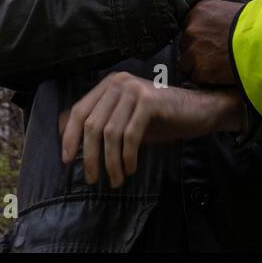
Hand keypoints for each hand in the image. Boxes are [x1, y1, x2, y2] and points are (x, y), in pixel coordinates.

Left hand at [58, 72, 243, 186]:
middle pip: (91, 123)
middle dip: (89, 156)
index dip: (70, 137)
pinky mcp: (150, 101)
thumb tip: (64, 133)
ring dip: (110, 162)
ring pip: (110, 133)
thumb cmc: (159, 119)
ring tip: (115, 180)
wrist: (198, 111)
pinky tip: (130, 169)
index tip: (67, 161)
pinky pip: (130, 135)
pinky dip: (127, 156)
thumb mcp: (124, 120)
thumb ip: (99, 122)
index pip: (78, 110)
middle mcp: (119, 82)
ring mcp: (135, 90)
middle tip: (93, 179)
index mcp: (108, 84)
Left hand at [179, 0, 241, 84]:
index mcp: (199, 10)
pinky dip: (206, 78)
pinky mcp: (199, 69)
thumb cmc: (253, 25)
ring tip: (216, 68)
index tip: (208, 42)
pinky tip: (219, 75)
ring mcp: (193, 49)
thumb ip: (217, 18)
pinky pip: (196, 77)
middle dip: (197, 51)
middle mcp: (191, 28)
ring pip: (187, 62)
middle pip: (186, 44)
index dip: (198, 36)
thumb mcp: (232, 11)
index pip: (189, 25)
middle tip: (213, 56)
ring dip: (199, 66)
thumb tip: (218, 25)